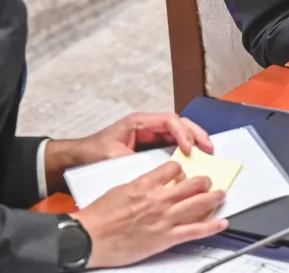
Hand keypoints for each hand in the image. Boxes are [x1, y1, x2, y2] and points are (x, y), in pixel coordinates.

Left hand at [44, 113, 213, 192]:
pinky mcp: (149, 146)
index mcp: (138, 122)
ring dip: (193, 140)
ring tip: (207, 151)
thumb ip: (135, 158)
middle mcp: (146, 125)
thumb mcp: (113, 155)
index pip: (168, 120)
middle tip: (209, 146)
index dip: (181, 133)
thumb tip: (157, 167)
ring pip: (177, 132)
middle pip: (178, 123)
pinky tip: (193, 159)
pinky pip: (171, 144)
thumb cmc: (93, 153)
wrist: (79, 158)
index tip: (188, 149)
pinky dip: (184, 149)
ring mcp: (149, 135)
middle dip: (195, 133)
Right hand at [76, 161, 227, 267]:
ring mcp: (164, 218)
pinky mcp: (166, 238)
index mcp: (145, 184)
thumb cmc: (99, 216)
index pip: (173, 168)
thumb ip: (139, 186)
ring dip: (214, 197)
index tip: (184, 172)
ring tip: (221, 194)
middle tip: (208, 182)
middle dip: (204, 181)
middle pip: (192, 184)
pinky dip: (212, 226)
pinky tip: (222, 223)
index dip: (182, 169)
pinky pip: (196, 230)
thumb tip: (149, 186)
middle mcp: (158, 198)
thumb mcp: (120, 190)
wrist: (90, 236)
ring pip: (199, 203)